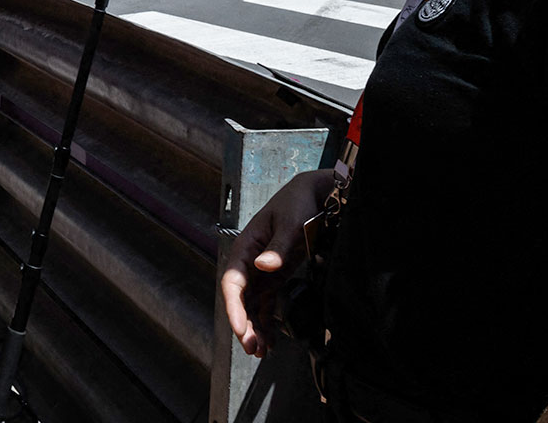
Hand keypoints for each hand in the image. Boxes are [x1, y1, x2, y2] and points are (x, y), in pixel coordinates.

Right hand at [219, 168, 333, 357]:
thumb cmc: (297, 205)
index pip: (232, 282)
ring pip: (251, 305)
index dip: (234, 307)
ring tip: (262, 352)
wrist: (314, 196)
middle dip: (244, 325)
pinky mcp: (275, 277)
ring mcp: (261, 271)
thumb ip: (278, 247)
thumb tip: (263, 266)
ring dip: (255, 328)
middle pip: (240, 299)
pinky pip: (265, 304)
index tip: (241, 328)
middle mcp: (249, 262)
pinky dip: (266, 322)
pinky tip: (272, 340)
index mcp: (245, 247)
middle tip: (254, 348)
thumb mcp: (290, 224)